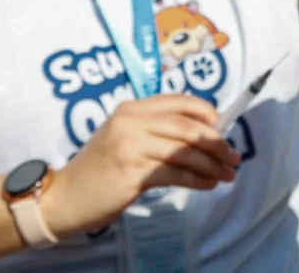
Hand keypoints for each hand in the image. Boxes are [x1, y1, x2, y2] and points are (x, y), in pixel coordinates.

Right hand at [39, 94, 240, 237]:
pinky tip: (208, 184)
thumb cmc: (100, 169)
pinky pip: (176, 173)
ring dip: (211, 164)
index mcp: (130, 109)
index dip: (205, 112)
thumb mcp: (123, 137)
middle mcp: (130, 123)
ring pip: (184, 151)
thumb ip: (154, 130)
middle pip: (186, 126)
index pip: (177, 101)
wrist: (65, 197)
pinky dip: (198, 179)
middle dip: (216, 142)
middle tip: (234, 156)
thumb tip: (204, 133)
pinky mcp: (132, 174)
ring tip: (227, 174)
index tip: (222, 126)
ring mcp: (130, 147)